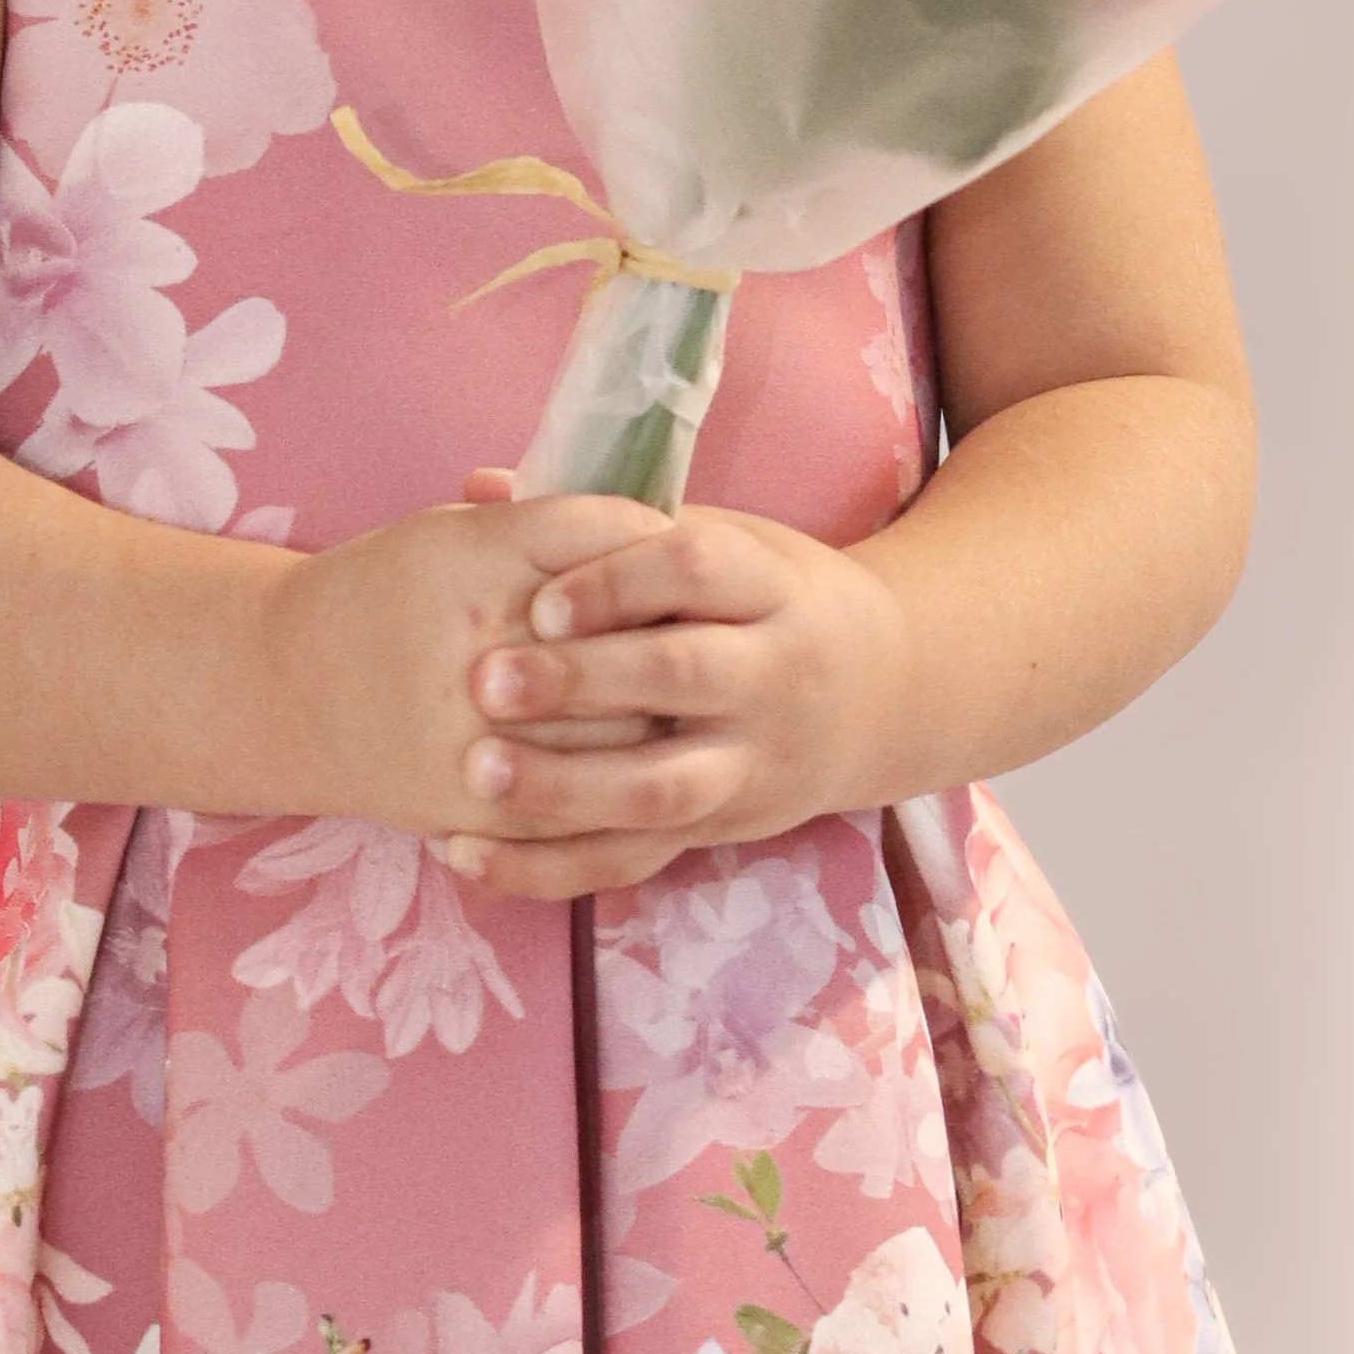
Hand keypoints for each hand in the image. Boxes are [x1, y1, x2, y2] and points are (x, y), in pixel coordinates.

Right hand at [252, 488, 675, 838]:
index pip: (607, 532)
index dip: (654, 543)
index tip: (675, 554)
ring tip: (684, 704)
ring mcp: (480, 727)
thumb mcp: (453, 535)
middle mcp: (481, 636)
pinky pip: (586, 805)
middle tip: (704, 633)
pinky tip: (642, 765)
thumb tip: (660, 536)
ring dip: (665, 716)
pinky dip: (627, 786)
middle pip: (631, 635)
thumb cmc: (383, 594)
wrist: (285, 688)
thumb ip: (549, 528)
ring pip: (626, 729)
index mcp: (475, 554)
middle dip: (676, 634)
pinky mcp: (477, 800)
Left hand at [440, 501, 911, 899]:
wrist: (885, 693)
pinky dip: (548, 867)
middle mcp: (774, 677)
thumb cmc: (766, 598)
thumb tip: (482, 486)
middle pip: (680, 676)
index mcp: (771, 587)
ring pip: (661, 788)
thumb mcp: (721, 540)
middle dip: (580, 681)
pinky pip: (633, 860)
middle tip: (484, 680)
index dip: (617, 582)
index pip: (698, 570)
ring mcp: (752, 763)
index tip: (540, 600)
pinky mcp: (721, 829)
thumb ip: (611, 523)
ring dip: (565, 786)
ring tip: (478, 772)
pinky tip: (468, 854)